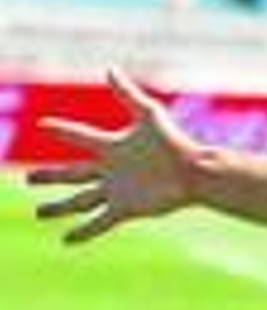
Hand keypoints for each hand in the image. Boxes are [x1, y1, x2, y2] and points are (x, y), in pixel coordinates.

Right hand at [26, 68, 197, 243]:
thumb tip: (109, 68)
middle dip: (50, 176)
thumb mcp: (149, 115)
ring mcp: (116, 191)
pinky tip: (66, 241)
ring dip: (58, 208)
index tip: (43, 124)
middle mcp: (110, 170)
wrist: (194, 172)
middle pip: (72, 173)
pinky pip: (99, 222)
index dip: (61, 129)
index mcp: (112, 146)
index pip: (79, 136)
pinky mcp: (125, 208)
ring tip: (38, 213)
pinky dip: (82, 232)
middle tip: (29, 179)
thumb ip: (127, 94)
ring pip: (79, 200)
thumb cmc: (174, 142)